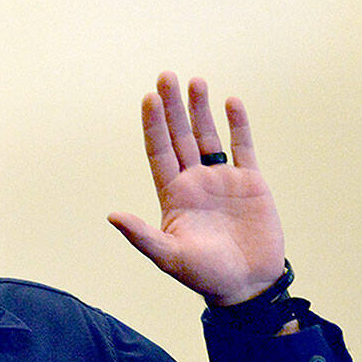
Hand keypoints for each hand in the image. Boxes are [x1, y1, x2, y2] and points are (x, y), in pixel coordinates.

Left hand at [108, 72, 285, 304]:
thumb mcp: (169, 257)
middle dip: (173, 107)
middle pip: (181, 136)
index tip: (149, 98)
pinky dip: (238, 125)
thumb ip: (142, 235)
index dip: (154, 126)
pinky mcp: (250, 182)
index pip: (159, 151)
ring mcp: (222, 180)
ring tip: (196, 82)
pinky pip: (242, 146)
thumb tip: (112, 215)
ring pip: (209, 136)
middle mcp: (194, 181)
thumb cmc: (205, 275)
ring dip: (201, 110)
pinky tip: (231, 102)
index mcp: (173, 195)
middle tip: (166, 75)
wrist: (248, 286)